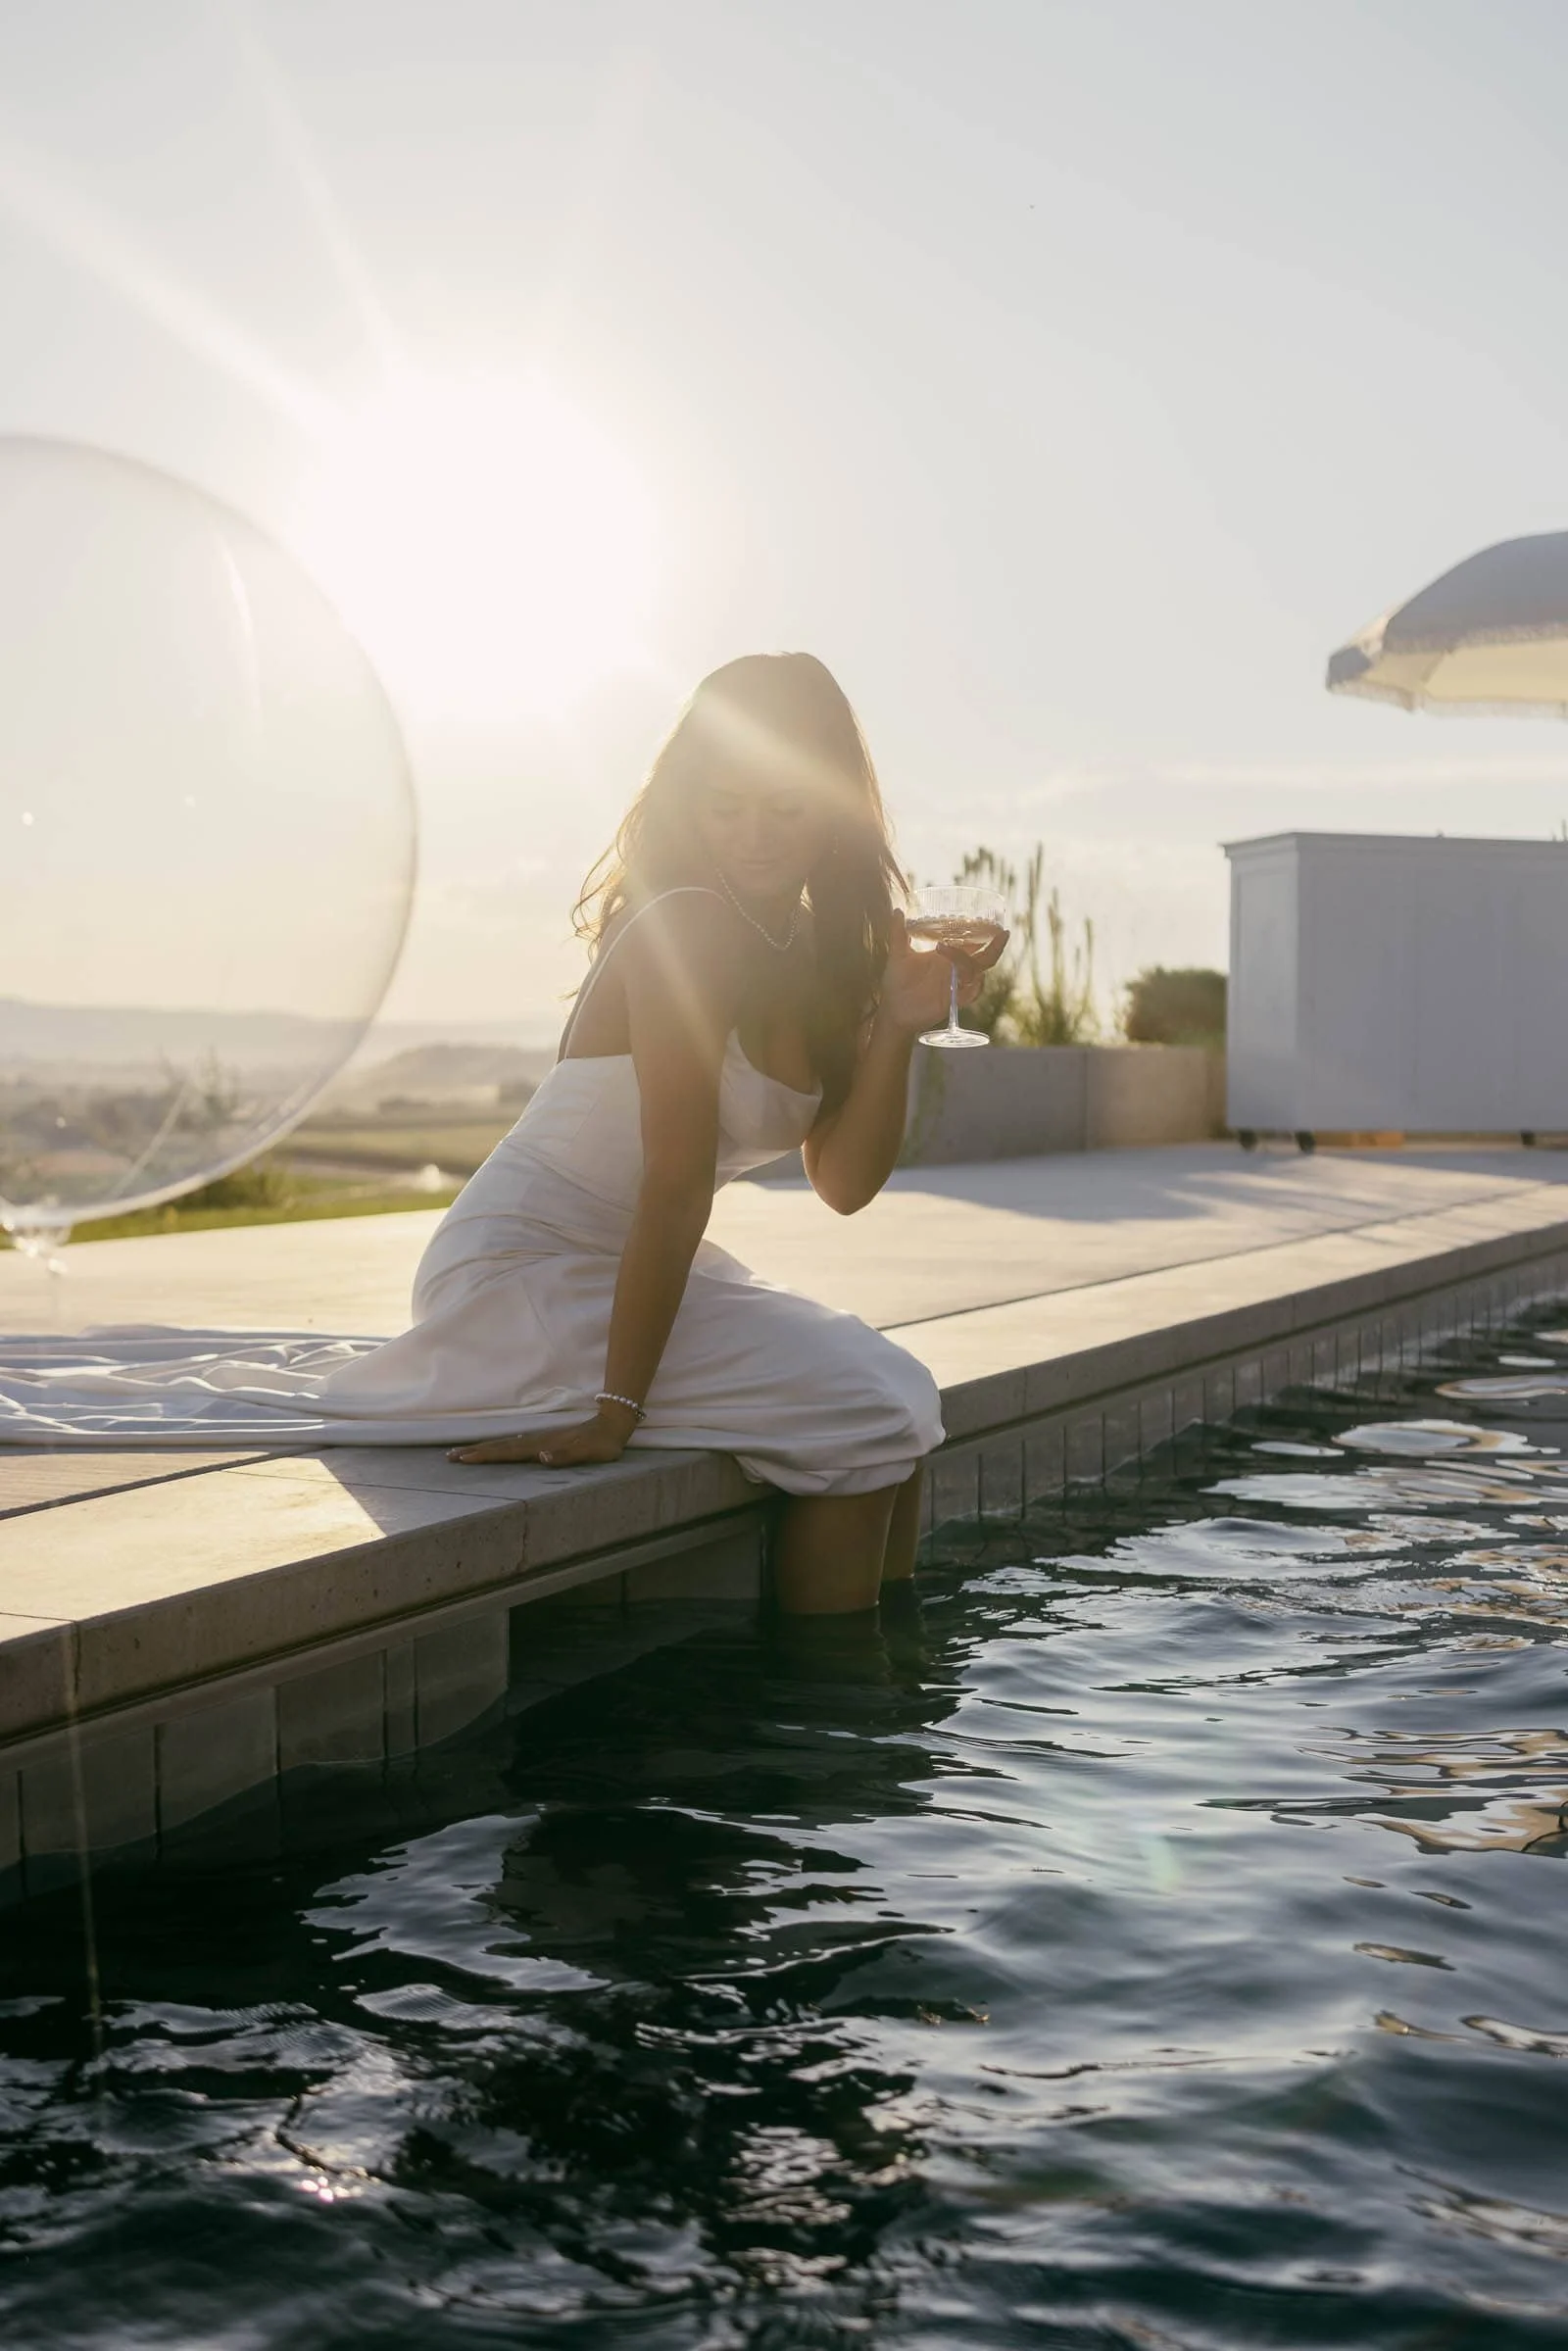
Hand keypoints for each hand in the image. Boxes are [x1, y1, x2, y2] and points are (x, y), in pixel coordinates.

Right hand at [448, 1401, 638, 1467]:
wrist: (612, 1424)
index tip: (463, 1458)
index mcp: (541, 1446)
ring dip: (484, 1449)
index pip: (507, 1452)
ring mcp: (539, 1440)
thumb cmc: (601, 1444)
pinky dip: (500, 1448)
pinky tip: (494, 1450)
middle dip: (475, 1451)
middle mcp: (536, 1442)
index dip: (485, 1455)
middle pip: (500, 1447)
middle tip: (450, 1456)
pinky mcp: (544, 1441)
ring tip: (463, 1452)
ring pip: (505, 1445)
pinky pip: (515, 1446)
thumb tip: (542, 1457)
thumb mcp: (588, 1452)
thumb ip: (565, 1455)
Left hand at [878, 908, 1009, 1037]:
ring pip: (977, 973)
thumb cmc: (896, 983)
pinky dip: (972, 987)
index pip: (972, 945)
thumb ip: (899, 933)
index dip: (985, 935)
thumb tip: (897, 910)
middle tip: (1001, 934)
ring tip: (942, 948)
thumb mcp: (898, 955)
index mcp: (947, 957)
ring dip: (966, 961)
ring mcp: (956, 986)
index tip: (994, 923)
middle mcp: (955, 970)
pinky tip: (962, 979)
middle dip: (995, 947)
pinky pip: (971, 994)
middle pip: (984, 959)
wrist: (892, 1010)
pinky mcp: (953, 1001)